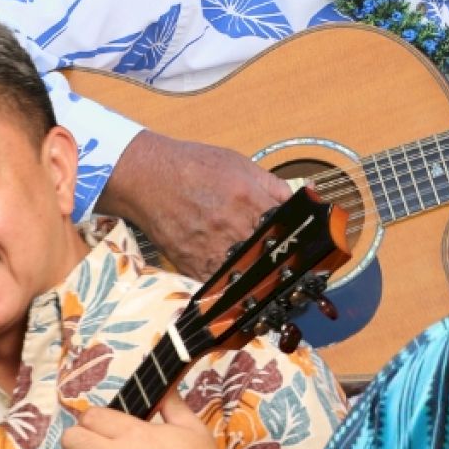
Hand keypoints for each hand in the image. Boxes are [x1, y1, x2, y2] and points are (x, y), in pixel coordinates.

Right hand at [100, 130, 290, 279]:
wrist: (147, 177)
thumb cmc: (193, 166)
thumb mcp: (239, 164)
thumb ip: (273, 185)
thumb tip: (302, 200)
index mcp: (251, 201)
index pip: (289, 229)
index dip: (297, 238)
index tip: (301, 244)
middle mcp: (234, 227)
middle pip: (271, 256)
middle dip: (279, 259)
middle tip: (286, 264)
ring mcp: (213, 249)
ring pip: (248, 275)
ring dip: (257, 275)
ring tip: (263, 276)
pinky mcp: (193, 265)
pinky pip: (220, 283)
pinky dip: (230, 283)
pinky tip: (235, 279)